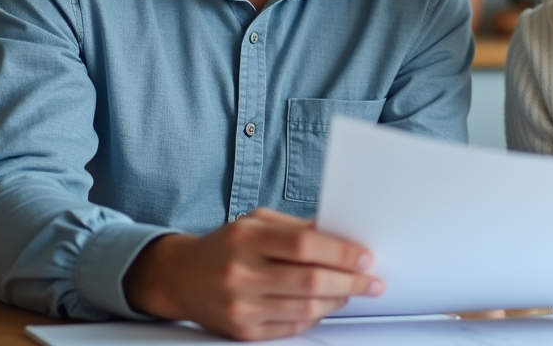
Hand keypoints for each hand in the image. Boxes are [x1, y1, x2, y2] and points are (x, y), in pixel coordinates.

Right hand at [123, 207, 382, 340]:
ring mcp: (240, 305)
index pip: (305, 245)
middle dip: (349, 282)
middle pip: (309, 280)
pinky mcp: (242, 331)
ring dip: (337, 301)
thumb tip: (341, 238)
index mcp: (246, 237)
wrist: (181, 277)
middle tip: (371, 281)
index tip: (364, 256)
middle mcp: (241, 272)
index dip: (341, 252)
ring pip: (304, 308)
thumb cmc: (227, 245)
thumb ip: (297, 228)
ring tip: (351, 292)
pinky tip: (325, 306)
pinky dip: (315, 316)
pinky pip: (291, 327)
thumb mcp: (257, 222)